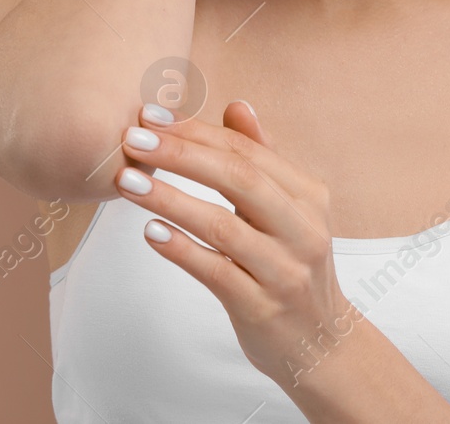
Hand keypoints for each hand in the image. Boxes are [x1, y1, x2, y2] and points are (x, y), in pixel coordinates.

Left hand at [115, 100, 359, 391]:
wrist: (322, 343)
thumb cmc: (293, 267)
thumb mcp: (290, 210)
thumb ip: (262, 158)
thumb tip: (237, 106)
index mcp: (307, 197)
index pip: (248, 152)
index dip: (197, 131)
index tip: (152, 116)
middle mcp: (302, 229)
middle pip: (239, 179)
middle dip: (181, 154)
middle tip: (133, 140)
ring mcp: (284, 270)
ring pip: (223, 225)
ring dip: (170, 199)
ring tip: (128, 182)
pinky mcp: (262, 308)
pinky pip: (216, 272)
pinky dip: (182, 250)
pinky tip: (150, 233)